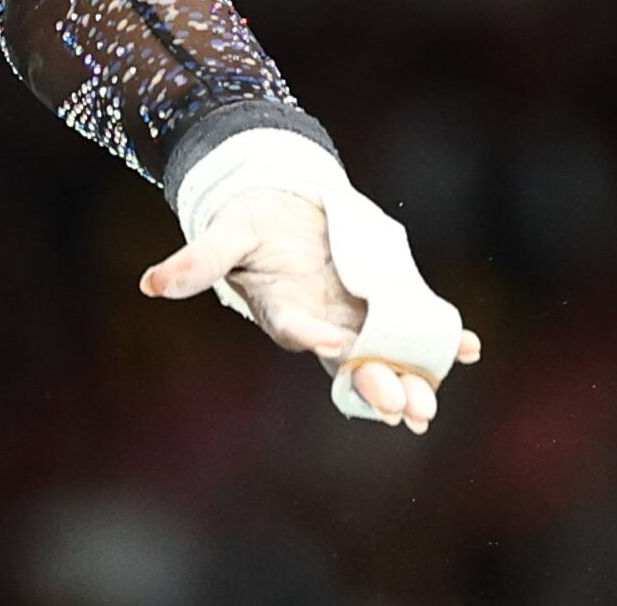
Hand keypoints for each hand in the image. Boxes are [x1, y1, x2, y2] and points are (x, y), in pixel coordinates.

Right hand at [140, 186, 481, 433]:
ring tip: (431, 406)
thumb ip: (195, 262)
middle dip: (375, 384)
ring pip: (386, 354)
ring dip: (410, 378)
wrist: (283, 205)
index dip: (313, 337)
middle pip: (349, 360)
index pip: (297, 329)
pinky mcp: (383, 300)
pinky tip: (469, 348)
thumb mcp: (224, 233)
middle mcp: (322, 321)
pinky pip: (416, 324)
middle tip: (403, 411)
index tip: (331, 345)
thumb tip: (147, 284)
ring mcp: (356, 314)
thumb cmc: (249, 220)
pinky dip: (443, 338)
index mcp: (282, 308)